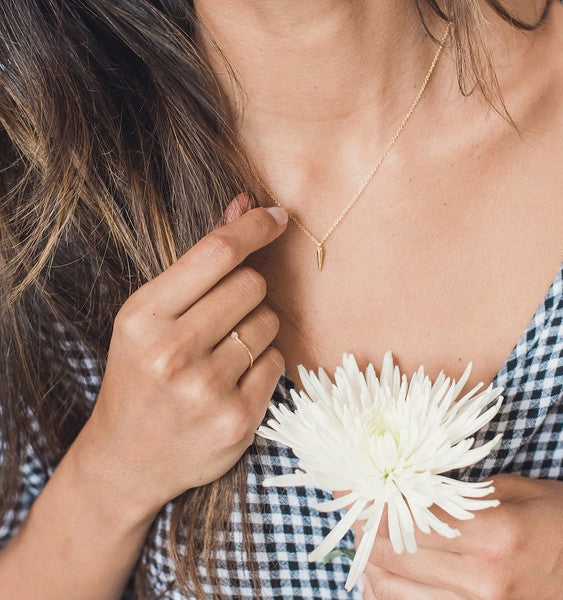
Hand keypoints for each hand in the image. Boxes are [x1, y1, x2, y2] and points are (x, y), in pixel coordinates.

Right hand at [74, 194, 288, 520]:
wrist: (125, 461)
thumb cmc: (138, 378)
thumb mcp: (148, 318)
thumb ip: (197, 263)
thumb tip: (243, 203)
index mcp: (143, 317)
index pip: (217, 252)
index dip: (255, 226)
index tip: (277, 216)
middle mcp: (172, 352)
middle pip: (252, 285)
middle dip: (250, 289)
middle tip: (227, 311)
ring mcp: (207, 389)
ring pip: (270, 323)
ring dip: (257, 328)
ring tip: (224, 352)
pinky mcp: (238, 418)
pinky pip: (279, 362)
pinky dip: (265, 363)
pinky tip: (234, 380)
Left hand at [335, 474, 562, 598]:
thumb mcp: (520, 491)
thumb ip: (459, 491)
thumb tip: (405, 486)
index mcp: (493, 536)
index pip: (404, 517)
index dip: (368, 500)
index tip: (348, 484)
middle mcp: (481, 582)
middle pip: (391, 556)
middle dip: (364, 528)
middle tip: (354, 506)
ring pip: (393, 592)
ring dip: (370, 562)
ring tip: (366, 538)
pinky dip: (389, 594)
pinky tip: (384, 575)